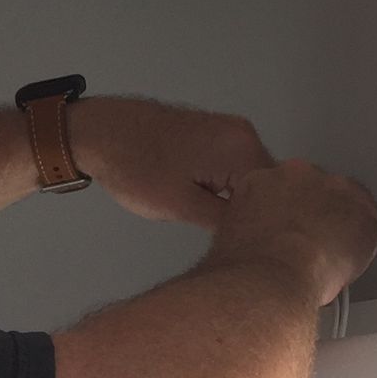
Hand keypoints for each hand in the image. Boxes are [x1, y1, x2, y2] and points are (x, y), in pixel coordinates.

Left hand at [67, 94, 273, 229]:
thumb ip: (225, 220)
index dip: (263, 224)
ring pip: (246, 179)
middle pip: (265, 185)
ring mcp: (228, 131)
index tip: (246, 246)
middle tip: (226, 239)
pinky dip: (222, 188)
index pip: (276, 195)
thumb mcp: (182, 206)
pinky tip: (201, 203)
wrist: (100, 131)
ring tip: (210, 221)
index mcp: (243, 148)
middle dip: (250, 212)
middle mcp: (244, 134)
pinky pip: (231, 168)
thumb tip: (254, 231)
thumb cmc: (135, 168)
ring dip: (233, 201)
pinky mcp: (212, 135)